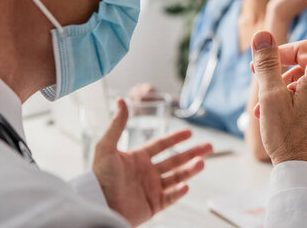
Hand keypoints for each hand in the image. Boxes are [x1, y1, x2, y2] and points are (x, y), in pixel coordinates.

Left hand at [92, 99, 212, 226]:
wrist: (97, 206)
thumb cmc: (98, 178)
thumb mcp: (106, 148)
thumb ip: (116, 125)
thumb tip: (121, 100)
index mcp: (137, 159)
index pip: (161, 145)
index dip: (175, 138)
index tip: (190, 132)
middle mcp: (146, 173)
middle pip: (175, 160)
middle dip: (192, 153)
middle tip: (209, 147)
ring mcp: (150, 189)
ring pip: (176, 177)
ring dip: (189, 170)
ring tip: (202, 163)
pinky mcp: (152, 205)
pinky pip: (170, 198)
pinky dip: (179, 192)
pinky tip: (185, 185)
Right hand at [251, 0, 306, 169]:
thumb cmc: (287, 138)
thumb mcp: (269, 97)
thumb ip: (266, 62)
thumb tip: (264, 34)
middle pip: (306, 53)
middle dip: (280, 59)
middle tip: (256, 72)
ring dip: (282, 81)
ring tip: (260, 103)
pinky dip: (293, 92)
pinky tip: (274, 110)